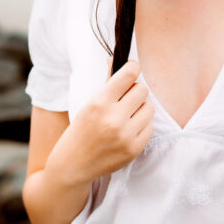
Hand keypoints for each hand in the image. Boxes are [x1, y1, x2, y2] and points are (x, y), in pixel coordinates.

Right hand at [52, 60, 153, 183]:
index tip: (132, 69)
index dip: (133, 68)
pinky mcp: (134, 149)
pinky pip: (150, 127)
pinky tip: (128, 130)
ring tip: (127, 115)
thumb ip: (107, 82)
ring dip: (140, 109)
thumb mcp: (88, 103)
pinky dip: (141, 126)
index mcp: (99, 103)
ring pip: (150, 108)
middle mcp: (113, 119)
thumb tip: (117, 58)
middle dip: (136, 91)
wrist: (73, 165)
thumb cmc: (80, 130)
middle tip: (127, 98)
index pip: (129, 75)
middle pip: (142, 90)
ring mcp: (125, 135)